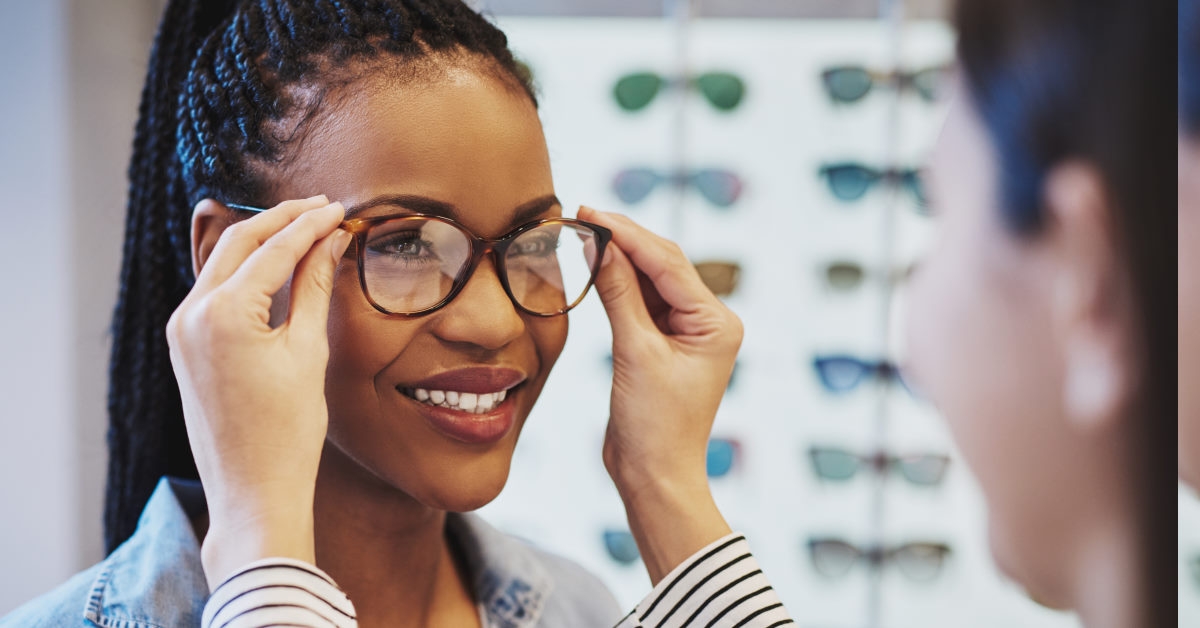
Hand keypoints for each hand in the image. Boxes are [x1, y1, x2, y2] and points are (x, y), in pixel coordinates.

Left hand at [165, 195, 350, 586]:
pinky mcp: (184, 346)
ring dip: (261, 242)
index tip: (341, 210)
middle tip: (324, 208)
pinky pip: (214, 290)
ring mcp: (181, 330)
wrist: (253, 492)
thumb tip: (330, 242)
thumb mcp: (308, 352)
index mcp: (222, 313)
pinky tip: (275, 266)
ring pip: (222, 263)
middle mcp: (190, 314)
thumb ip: (314, 288)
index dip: (311, 225)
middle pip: (238, 242)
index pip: (273, 249)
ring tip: (304, 229)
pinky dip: (245, 271)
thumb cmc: (287, 431)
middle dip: (282, 221)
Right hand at [577, 206, 741, 582]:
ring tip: (583, 231)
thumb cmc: (654, 425)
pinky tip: (594, 264)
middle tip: (582, 213)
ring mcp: (687, 332)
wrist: (653, 476)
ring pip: (651, 280)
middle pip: (663, 265)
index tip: (591, 212)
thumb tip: (600, 243)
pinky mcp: (664, 344)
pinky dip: (617, 284)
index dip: (627, 235)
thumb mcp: (635, 352)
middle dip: (624, 239)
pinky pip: (641, 302)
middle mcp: (709, 322)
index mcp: (717, 322)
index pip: (667, 264)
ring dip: (619, 258)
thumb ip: (619, 294)